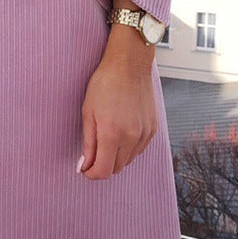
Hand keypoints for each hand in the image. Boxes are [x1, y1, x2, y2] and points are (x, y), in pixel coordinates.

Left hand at [77, 25, 157, 179]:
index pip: (103, 171)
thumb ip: (88, 142)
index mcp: (112, 134)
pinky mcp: (153, 129)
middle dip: (103, 165)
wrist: (129, 65)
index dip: (91, 174)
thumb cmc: (105, 83)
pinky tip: (121, 131)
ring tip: (107, 136)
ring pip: (129, 160)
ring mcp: (145, 134)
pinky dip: (128, 148)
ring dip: (116, 156)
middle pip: (116, 169)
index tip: (85, 168)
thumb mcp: (88, 111)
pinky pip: (139, 149)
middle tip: (93, 152)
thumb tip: (84, 165)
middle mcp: (132, 137)